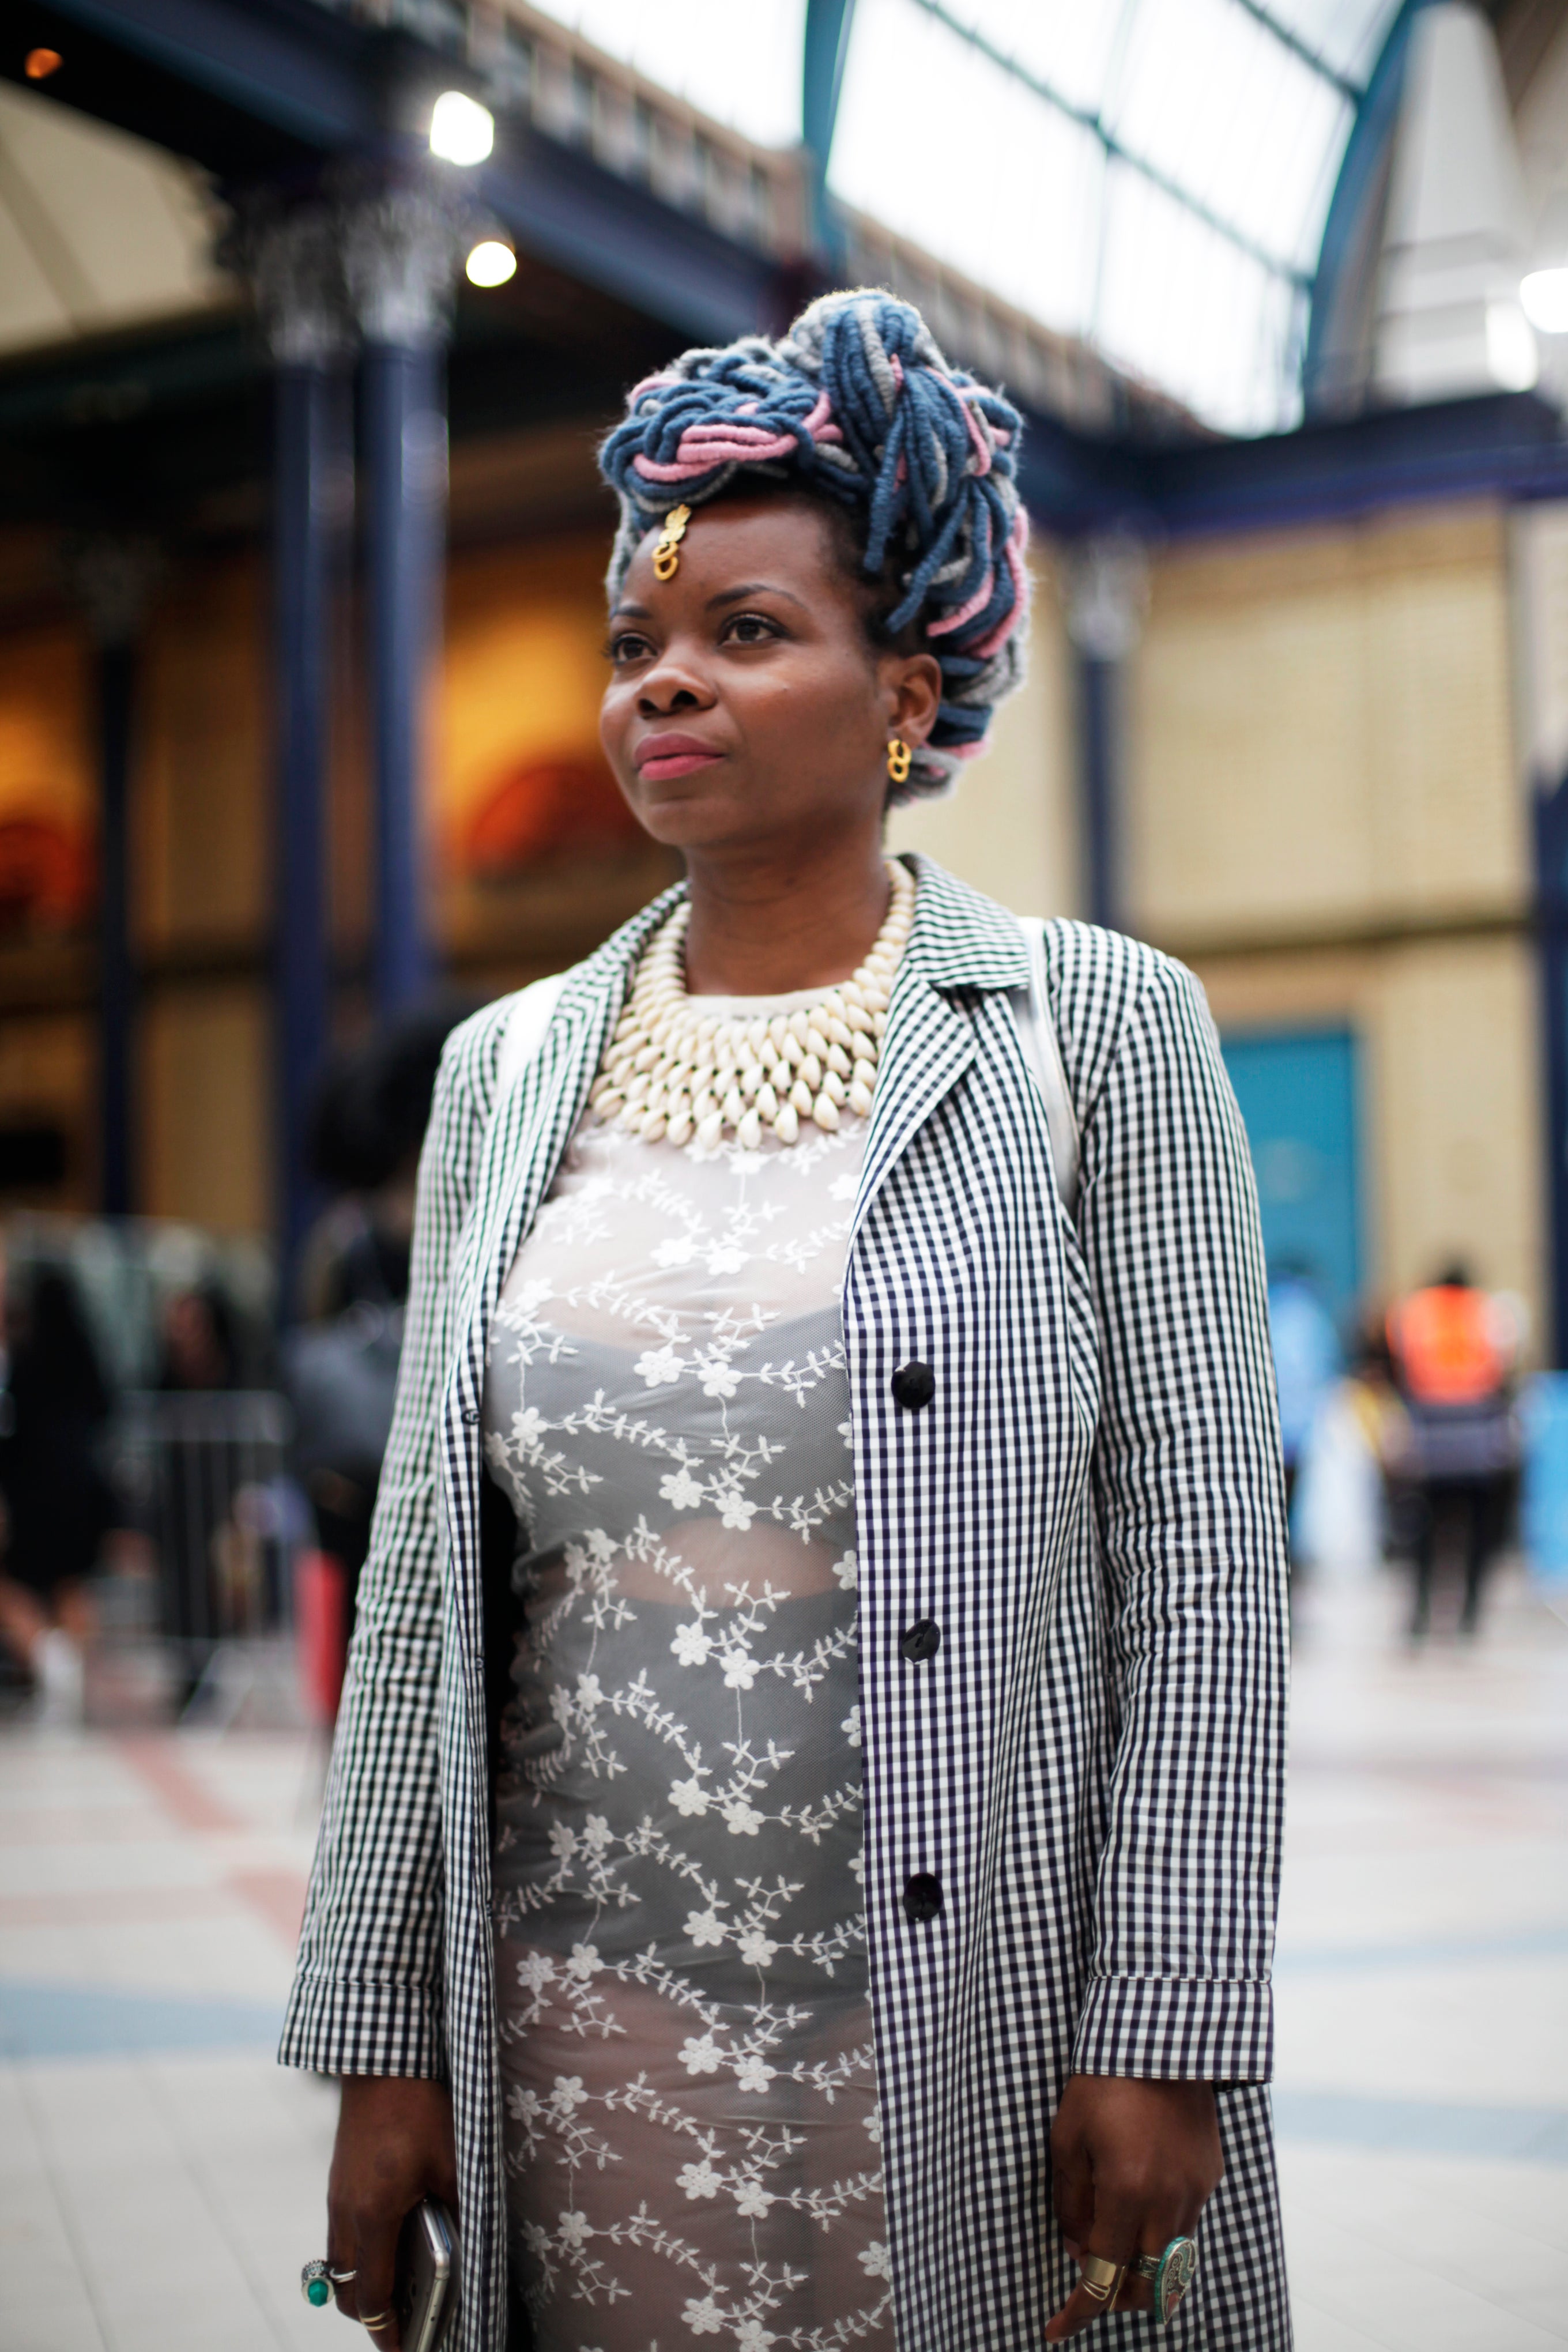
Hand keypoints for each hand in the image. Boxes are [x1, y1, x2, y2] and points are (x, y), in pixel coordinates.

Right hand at [326, 2076, 457, 2347]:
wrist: (382, 2058)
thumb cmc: (420, 2106)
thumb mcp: (453, 2159)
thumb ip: (461, 2206)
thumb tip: (475, 2241)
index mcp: (373, 2216)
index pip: (370, 2297)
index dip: (385, 2331)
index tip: (400, 2351)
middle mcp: (345, 2212)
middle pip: (345, 2289)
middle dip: (369, 2315)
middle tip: (401, 2324)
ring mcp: (337, 2194)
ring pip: (338, 2261)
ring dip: (361, 2282)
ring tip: (397, 2288)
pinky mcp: (338, 2178)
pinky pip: (339, 2233)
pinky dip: (358, 2252)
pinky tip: (389, 2239)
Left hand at [1044, 2075, 1221, 2339]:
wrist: (1158, 2039)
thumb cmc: (1101, 2083)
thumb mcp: (1067, 2139)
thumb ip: (1071, 2202)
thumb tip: (1076, 2248)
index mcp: (1127, 2193)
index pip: (1103, 2275)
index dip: (1078, 2311)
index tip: (1056, 2330)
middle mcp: (1169, 2202)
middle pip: (1147, 2285)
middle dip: (1116, 2298)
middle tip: (1089, 2287)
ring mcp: (1196, 2190)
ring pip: (1172, 2260)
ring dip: (1143, 2269)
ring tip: (1113, 2248)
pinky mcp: (1211, 2174)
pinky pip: (1186, 2223)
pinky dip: (1162, 2233)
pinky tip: (1141, 2206)